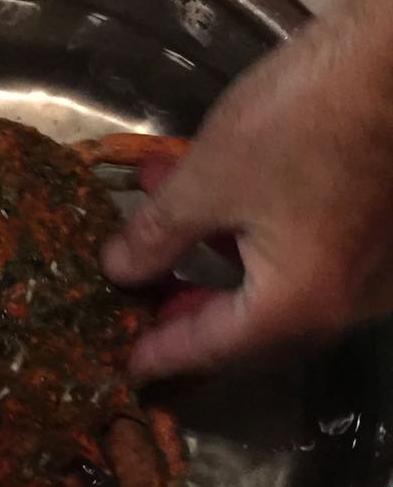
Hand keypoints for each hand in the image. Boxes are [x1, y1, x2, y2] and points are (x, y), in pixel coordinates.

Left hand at [103, 0, 392, 377]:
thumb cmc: (300, 121)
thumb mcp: (208, 180)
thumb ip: (157, 235)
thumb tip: (119, 270)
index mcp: (298, 305)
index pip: (210, 348)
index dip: (158, 353)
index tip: (122, 366)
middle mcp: (340, 303)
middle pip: (246, 328)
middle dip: (185, 312)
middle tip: (137, 302)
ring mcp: (365, 269)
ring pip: (272, 288)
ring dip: (210, 267)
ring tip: (159, 244)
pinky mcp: (374, 231)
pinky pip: (300, 257)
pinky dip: (247, 241)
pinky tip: (211, 203)